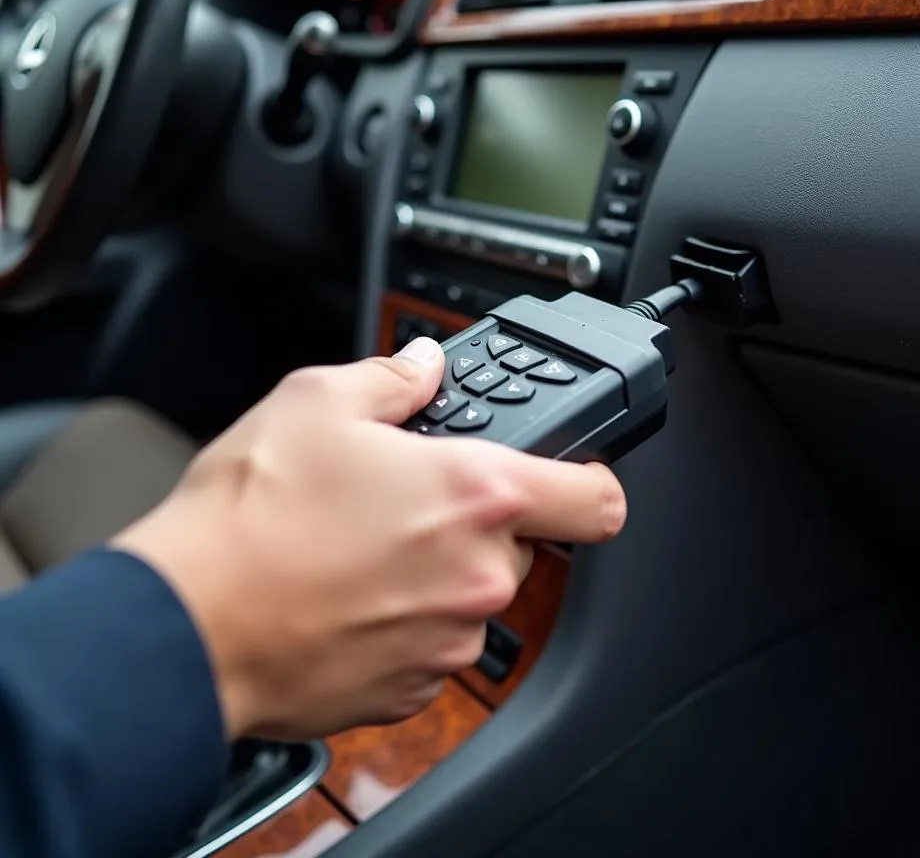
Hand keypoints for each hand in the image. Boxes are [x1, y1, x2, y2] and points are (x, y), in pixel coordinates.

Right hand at [112, 338, 626, 740]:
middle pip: (522, 544)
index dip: (589, 479)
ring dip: (437, 572)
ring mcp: (448, 641)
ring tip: (362, 549)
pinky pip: (433, 645)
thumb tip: (423, 365)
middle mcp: (478, 575)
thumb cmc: (249, 516)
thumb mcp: (317, 402)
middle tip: (410, 501)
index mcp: (475, 494)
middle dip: (478, 522)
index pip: (598, 498)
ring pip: (473, 596)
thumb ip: (393, 377)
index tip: (567, 475)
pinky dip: (405, 622)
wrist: (186, 626)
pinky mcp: (411, 690)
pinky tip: (347, 596)